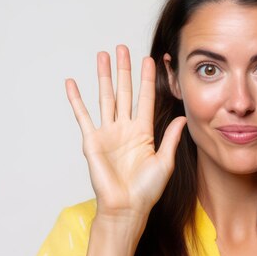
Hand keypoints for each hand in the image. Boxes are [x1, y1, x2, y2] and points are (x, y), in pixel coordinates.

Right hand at [65, 45, 186, 219]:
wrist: (126, 207)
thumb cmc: (146, 190)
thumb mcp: (165, 161)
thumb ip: (171, 137)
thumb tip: (184, 118)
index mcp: (144, 132)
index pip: (146, 99)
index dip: (147, 80)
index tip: (149, 60)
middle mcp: (125, 128)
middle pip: (124, 92)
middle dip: (124, 70)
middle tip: (123, 48)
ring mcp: (108, 133)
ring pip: (105, 98)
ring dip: (104, 77)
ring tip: (103, 56)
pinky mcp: (92, 140)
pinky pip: (83, 115)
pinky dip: (76, 99)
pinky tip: (72, 83)